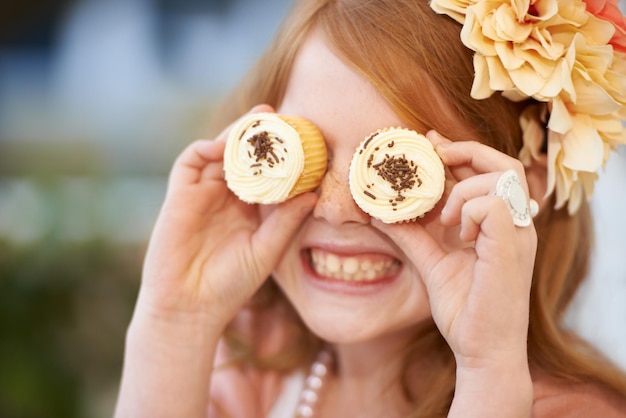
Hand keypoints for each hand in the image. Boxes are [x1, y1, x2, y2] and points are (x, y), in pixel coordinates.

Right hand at [138, 104, 317, 327]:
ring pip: (219, 152)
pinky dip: (207, 147)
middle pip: (242, 156)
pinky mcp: (179, 196)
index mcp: (248, 211)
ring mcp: (201, 195)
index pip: (266, 173)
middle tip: (280, 116)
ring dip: (236, 134)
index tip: (302, 139)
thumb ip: (287, 222)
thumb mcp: (266, 250)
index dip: (281, 155)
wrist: (189, 308)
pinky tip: (227, 143)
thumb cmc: (229, 286)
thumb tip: (314, 194)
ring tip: (260, 120)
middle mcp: (225, 198)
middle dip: (259, 135)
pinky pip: (190, 161)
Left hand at [376, 130, 536, 365]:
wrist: (482, 350)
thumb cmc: (465, 309)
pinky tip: (457, 234)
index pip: (489, 172)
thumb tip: (377, 213)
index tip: (429, 141)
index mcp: (501, 224)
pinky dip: (469, 210)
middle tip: (434, 153)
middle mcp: (515, 223)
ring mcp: (518, 234)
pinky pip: (494, 204)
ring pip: (501, 177)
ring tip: (445, 219)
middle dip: (467, 150)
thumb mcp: (431, 263)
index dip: (461, 151)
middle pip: (505, 163)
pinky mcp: (512, 246)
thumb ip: (410, 235)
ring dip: (463, 189)